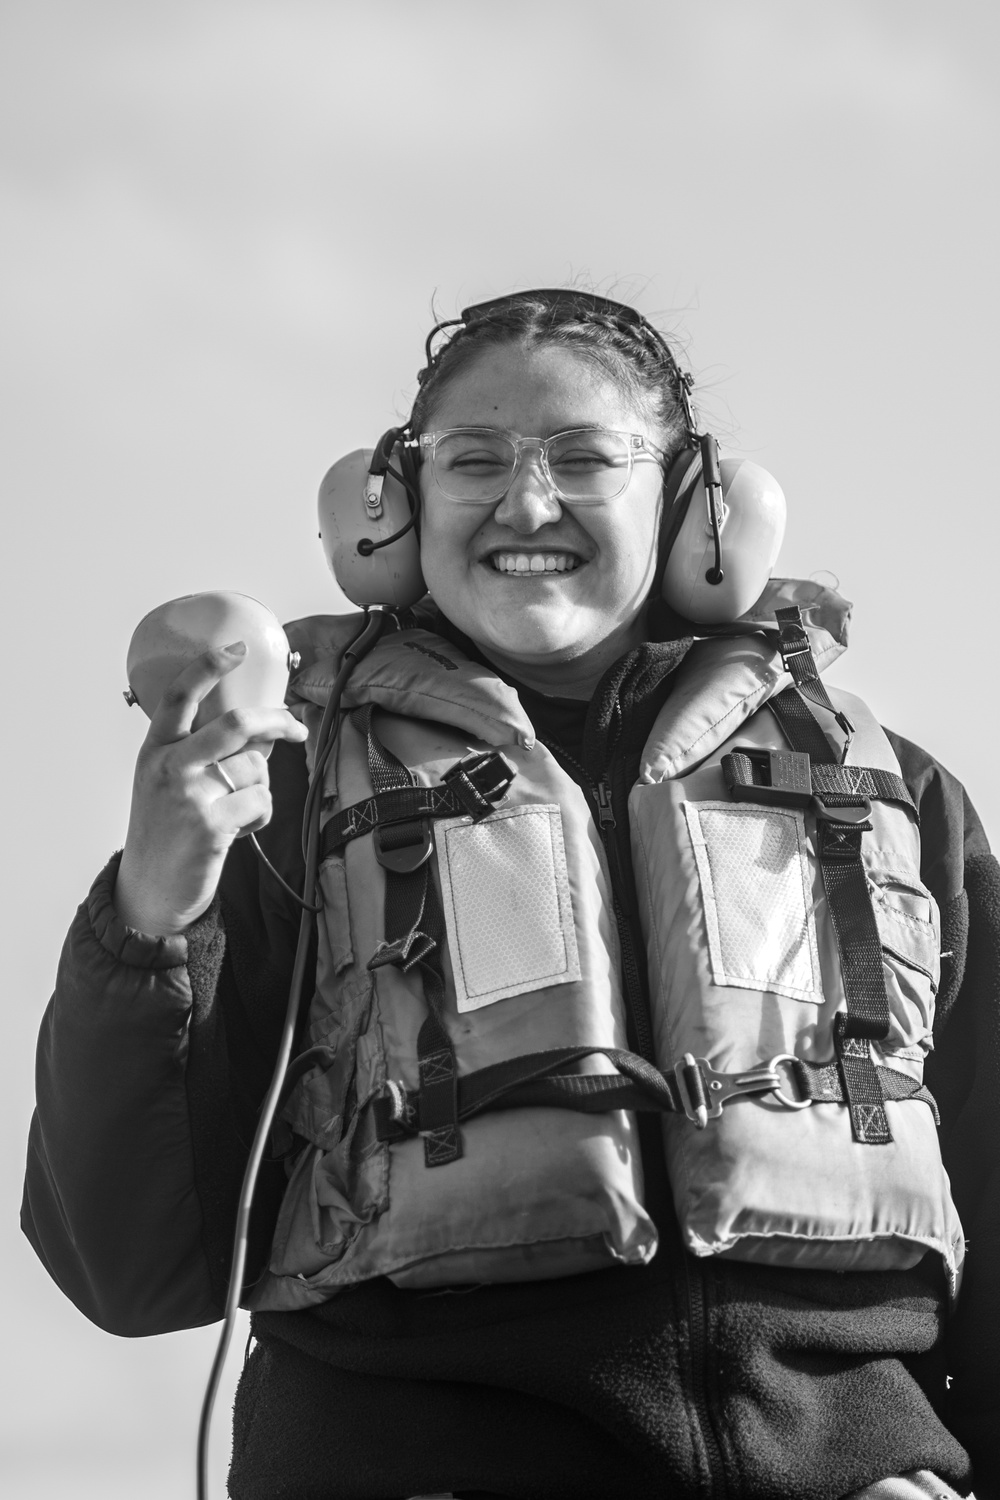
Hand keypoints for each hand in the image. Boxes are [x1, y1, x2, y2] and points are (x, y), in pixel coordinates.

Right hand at [114, 642, 308, 936]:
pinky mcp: (211, 825)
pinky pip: (262, 803)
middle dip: (276, 721)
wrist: (150, 890)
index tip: (236, 649)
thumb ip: (202, 752)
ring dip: (261, 787)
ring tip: (237, 809)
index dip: (208, 667)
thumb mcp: (169, 782)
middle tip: (295, 726)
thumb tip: (260, 731)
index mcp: (156, 749)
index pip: (179, 695)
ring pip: (256, 769)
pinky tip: (239, 829)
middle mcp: (169, 766)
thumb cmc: (167, 832)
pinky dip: (261, 816)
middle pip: (235, 724)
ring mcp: (189, 795)